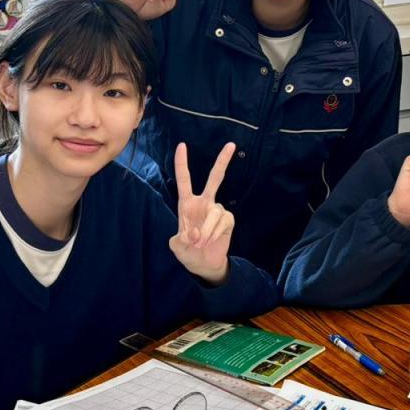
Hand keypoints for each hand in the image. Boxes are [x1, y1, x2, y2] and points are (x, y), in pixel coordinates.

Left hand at [169, 142, 235, 283]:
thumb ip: (182, 239)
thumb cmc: (188, 251)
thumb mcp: (177, 247)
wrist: (204, 264)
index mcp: (187, 204)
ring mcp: (217, 210)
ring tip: (201, 243)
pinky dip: (215, 233)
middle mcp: (204, 202)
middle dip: (223, 161)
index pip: (184, 179)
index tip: (182, 145)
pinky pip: (223, 222)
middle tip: (231, 144)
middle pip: (215, 178)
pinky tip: (211, 241)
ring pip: (215, 212)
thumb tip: (196, 233)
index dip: (182, 163)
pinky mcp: (228, 220)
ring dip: (207, 230)